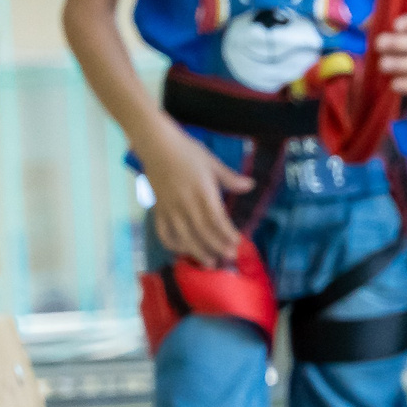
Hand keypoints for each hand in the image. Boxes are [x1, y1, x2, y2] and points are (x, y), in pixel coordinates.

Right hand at [137, 116, 251, 267]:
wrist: (156, 144)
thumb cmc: (187, 151)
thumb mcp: (212, 162)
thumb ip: (230, 178)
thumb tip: (251, 185)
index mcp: (201, 192)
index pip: (216, 219)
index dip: (227, 233)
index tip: (238, 242)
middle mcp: (185, 203)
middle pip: (202, 231)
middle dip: (216, 246)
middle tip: (228, 257)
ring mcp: (170, 208)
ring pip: (184, 235)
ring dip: (197, 250)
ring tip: (209, 262)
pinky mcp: (158, 208)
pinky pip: (163, 231)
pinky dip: (172, 243)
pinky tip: (182, 250)